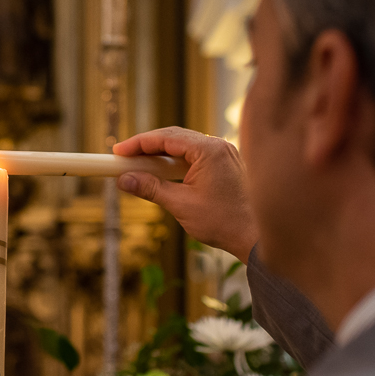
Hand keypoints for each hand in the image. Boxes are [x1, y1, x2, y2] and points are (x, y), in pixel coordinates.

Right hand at [114, 127, 258, 261]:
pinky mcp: (225, 165)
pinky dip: (174, 163)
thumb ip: (151, 188)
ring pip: (184, 147)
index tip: (118, 151)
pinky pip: (194, 157)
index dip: (138, 143)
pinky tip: (161, 173)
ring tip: (137, 166)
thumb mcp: (181, 204)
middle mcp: (218, 146)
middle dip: (147, 147)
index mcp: (209, 150)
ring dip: (160, 155)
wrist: (257, 238)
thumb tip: (124, 180)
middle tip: (123, 157)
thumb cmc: (224, 222)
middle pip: (174, 137)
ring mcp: (224, 154)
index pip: (166, 137)